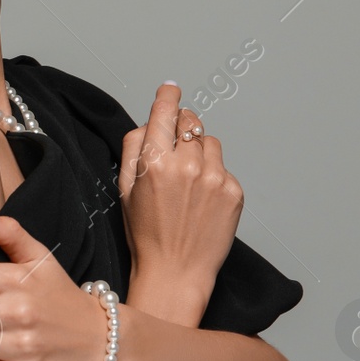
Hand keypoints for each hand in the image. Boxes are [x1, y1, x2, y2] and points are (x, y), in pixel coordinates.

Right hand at [117, 83, 241, 301]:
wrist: (175, 271)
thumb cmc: (146, 234)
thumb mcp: (124, 188)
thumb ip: (133, 148)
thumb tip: (148, 122)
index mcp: (155, 162)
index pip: (165, 112)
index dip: (167, 96)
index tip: (170, 89)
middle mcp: (187, 165)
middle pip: (191, 121)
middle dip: (182, 126)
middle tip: (175, 146)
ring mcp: (215, 178)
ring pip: (209, 141)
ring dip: (199, 151)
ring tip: (188, 181)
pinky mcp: (234, 191)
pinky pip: (223, 167)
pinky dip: (213, 175)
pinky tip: (201, 199)